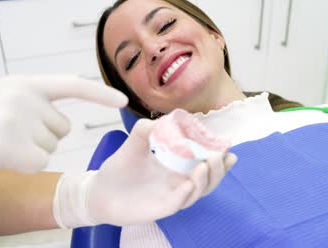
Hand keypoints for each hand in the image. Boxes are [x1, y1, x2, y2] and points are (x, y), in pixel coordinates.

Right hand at [0, 75, 127, 172]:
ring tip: (2, 141)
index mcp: (23, 84)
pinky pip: (39, 162)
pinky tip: (3, 156)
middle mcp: (22, 97)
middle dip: (42, 135)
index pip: (71, 85)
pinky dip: (24, 165)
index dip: (99, 94)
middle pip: (62, 127)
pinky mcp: (10, 145)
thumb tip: (64, 125)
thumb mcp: (4, 99)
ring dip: (31, 150)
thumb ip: (34, 103)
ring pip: (51, 146)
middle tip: (10, 132)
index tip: (124, 101)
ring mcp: (15, 120)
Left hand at [54, 118, 236, 227]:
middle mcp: (179, 183)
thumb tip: (164, 119)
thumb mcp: (133, 144)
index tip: (227, 146)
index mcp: (177, 167)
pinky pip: (181, 202)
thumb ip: (146, 130)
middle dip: (219, 168)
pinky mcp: (163, 208)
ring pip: (199, 192)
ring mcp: (173, 196)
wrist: (99, 192)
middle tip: (220, 154)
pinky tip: (189, 182)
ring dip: (206, 179)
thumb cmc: (118, 170)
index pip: (204, 163)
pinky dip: (188, 193)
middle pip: (209, 179)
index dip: (219, 157)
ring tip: (205, 164)